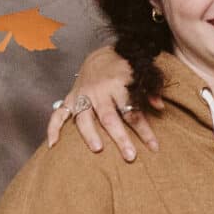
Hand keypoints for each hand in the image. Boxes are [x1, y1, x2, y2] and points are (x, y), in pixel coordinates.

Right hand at [45, 45, 160, 160]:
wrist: (100, 56)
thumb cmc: (124, 70)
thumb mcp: (141, 75)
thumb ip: (150, 91)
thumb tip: (159, 107)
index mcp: (118, 85)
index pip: (133, 111)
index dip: (144, 131)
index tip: (154, 147)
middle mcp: (98, 91)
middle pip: (109, 118)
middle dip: (120, 137)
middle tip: (130, 156)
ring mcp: (82, 95)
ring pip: (84, 118)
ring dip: (90, 134)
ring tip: (98, 149)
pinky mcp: (69, 99)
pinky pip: (58, 115)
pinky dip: (53, 129)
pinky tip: (53, 145)